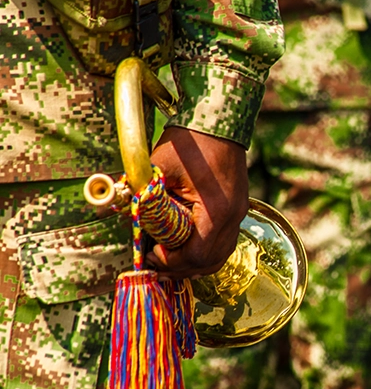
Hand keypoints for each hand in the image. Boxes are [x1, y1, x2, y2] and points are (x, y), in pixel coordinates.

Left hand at [145, 127, 249, 279]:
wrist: (219, 120)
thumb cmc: (189, 141)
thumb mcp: (158, 168)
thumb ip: (140, 196)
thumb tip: (113, 216)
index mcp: (216, 211)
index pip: (197, 255)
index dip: (172, 262)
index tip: (151, 255)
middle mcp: (233, 217)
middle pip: (211, 262)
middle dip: (182, 268)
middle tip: (157, 264)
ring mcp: (239, 213)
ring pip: (221, 255)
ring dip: (195, 262)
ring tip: (170, 258)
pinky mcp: (238, 208)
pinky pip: (224, 241)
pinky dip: (205, 249)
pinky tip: (186, 243)